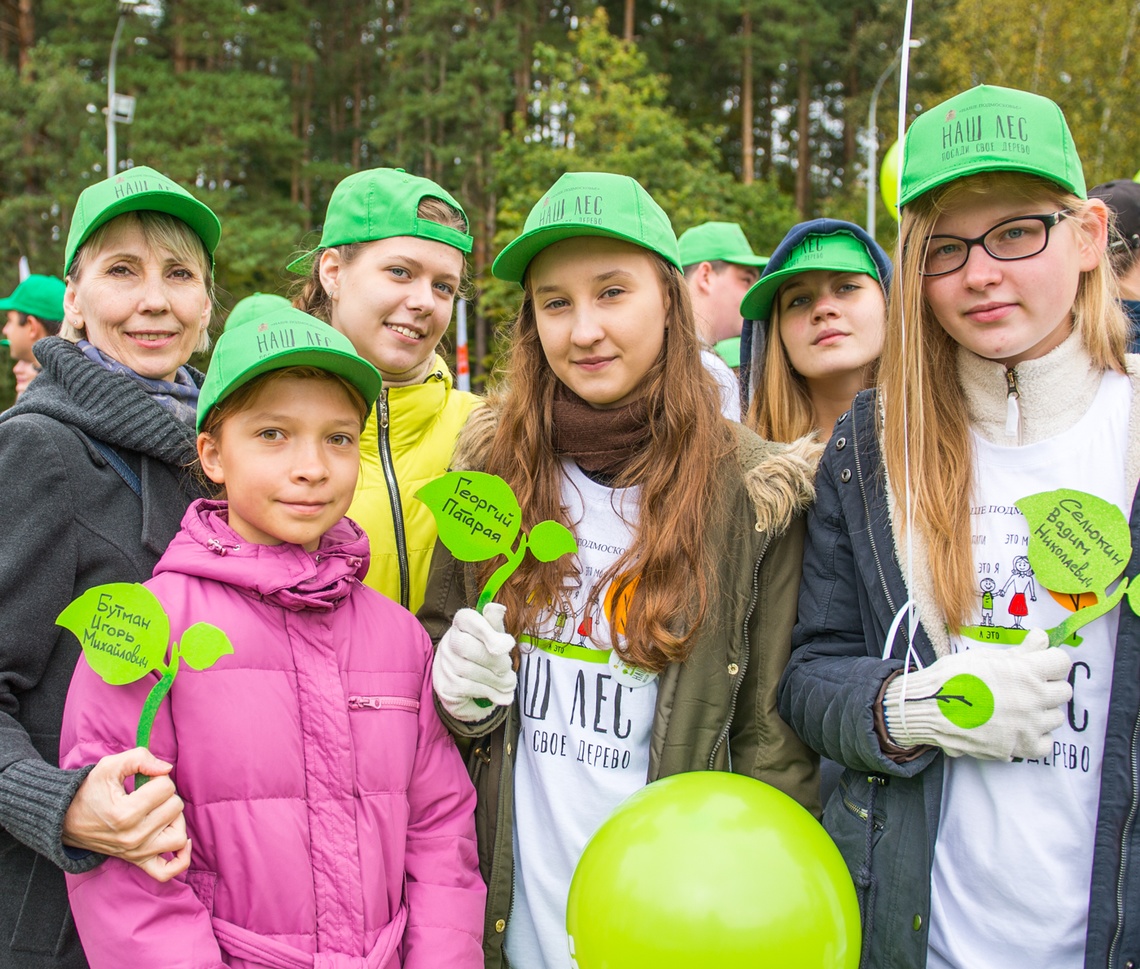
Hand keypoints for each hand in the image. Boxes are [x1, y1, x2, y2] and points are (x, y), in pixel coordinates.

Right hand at [62, 748, 190, 882]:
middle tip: (148, 794)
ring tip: (159, 811)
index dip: (157, 777)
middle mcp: (133, 837)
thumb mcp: (109, 766)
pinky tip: (182, 841)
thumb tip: (166, 768)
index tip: (143, 780)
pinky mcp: (138, 862)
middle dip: (165, 794)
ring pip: (178, 836)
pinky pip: (167, 871)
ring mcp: (136, 853)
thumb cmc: (90, 791)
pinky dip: (180, 858)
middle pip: (175, 808)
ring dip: (175, 819)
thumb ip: (139, 758)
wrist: (68, 820)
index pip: (166, 787)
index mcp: (125, 813)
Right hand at [433, 604, 516, 721]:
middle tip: (509, 669)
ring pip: (469, 670)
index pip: (468, 619)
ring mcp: (444, 664)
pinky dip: (489, 692)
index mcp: (461, 623)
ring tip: (509, 684)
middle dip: (495, 661)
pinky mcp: (444, 686)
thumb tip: (498, 607)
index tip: (509, 645)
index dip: (487, 631)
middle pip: (467, 647)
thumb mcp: (495, 637)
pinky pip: (467, 687)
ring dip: (496, 680)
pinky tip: (500, 696)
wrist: (468, 686)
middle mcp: (448, 641)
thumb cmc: (485, 654)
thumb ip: (496, 624)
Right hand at [883, 629, 1071, 760]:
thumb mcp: (985, 657)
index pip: (1062, 662)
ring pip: (1056, 718)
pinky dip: (1036, 737)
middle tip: (1026, 687)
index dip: (1050, 661)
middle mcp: (1033, 698)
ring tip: (1019, 708)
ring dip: (1042, 712)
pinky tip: (1020, 729)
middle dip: (1048, 686)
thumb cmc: (952, 678)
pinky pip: (1046, 744)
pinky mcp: (1020, 747)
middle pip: (1064, 691)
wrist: (928, 708)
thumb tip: (1042, 637)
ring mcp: (1029, 725)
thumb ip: (1020, 651)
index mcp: (1026, 671)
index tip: (1040, 664)